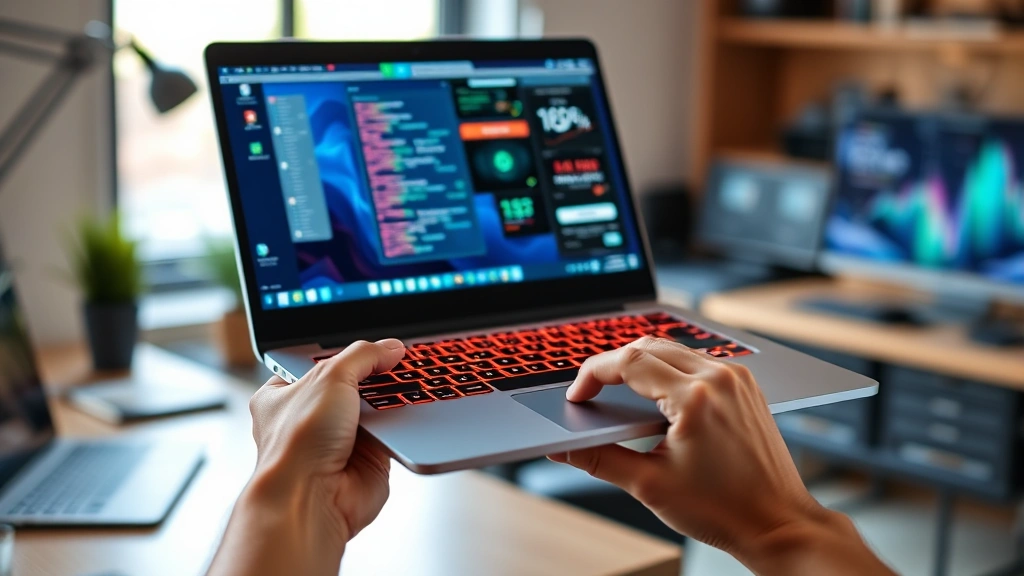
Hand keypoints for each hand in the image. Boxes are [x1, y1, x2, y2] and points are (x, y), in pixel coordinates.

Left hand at [208, 339, 404, 575]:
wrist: (312, 498)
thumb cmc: (296, 446)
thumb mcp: (329, 377)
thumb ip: (363, 356)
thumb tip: (389, 347)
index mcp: (284, 393)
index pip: (320, 362)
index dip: (347, 352)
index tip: (373, 344)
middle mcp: (310, 418)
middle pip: (353, 384)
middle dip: (376, 376)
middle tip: (396, 362)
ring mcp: (339, 439)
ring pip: (376, 408)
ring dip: (391, 399)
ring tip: (405, 384)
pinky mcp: (367, 459)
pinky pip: (392, 432)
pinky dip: (402, 424)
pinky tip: (408, 411)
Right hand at [548, 336, 892, 575]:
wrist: (777, 523)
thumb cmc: (724, 509)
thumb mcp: (649, 485)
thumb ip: (599, 459)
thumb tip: (563, 448)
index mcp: (695, 397)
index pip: (627, 362)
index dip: (592, 374)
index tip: (577, 396)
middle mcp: (719, 378)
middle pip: (647, 346)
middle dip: (612, 365)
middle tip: (591, 393)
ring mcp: (736, 379)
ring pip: (672, 350)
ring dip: (641, 364)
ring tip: (619, 394)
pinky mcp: (745, 385)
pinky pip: (697, 362)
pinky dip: (669, 370)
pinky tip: (657, 396)